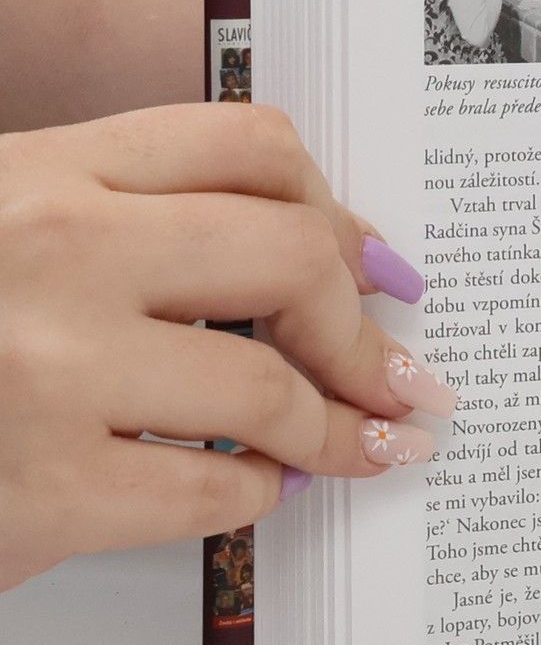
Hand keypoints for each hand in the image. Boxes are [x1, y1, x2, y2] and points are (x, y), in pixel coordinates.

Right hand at [0, 104, 455, 590]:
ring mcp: (45, 371)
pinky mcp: (43, 490)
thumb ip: (129, 221)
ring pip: (269, 388)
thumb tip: (319, 252)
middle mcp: (49, 252)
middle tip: (397, 371)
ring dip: (335, 429)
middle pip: (290, 256)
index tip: (378, 262)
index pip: (248, 145)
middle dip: (361, 328)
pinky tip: (259, 492)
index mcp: (39, 172)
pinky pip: (217, 491)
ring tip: (359, 444)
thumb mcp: (6, 230)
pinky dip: (259, 499)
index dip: (339, 208)